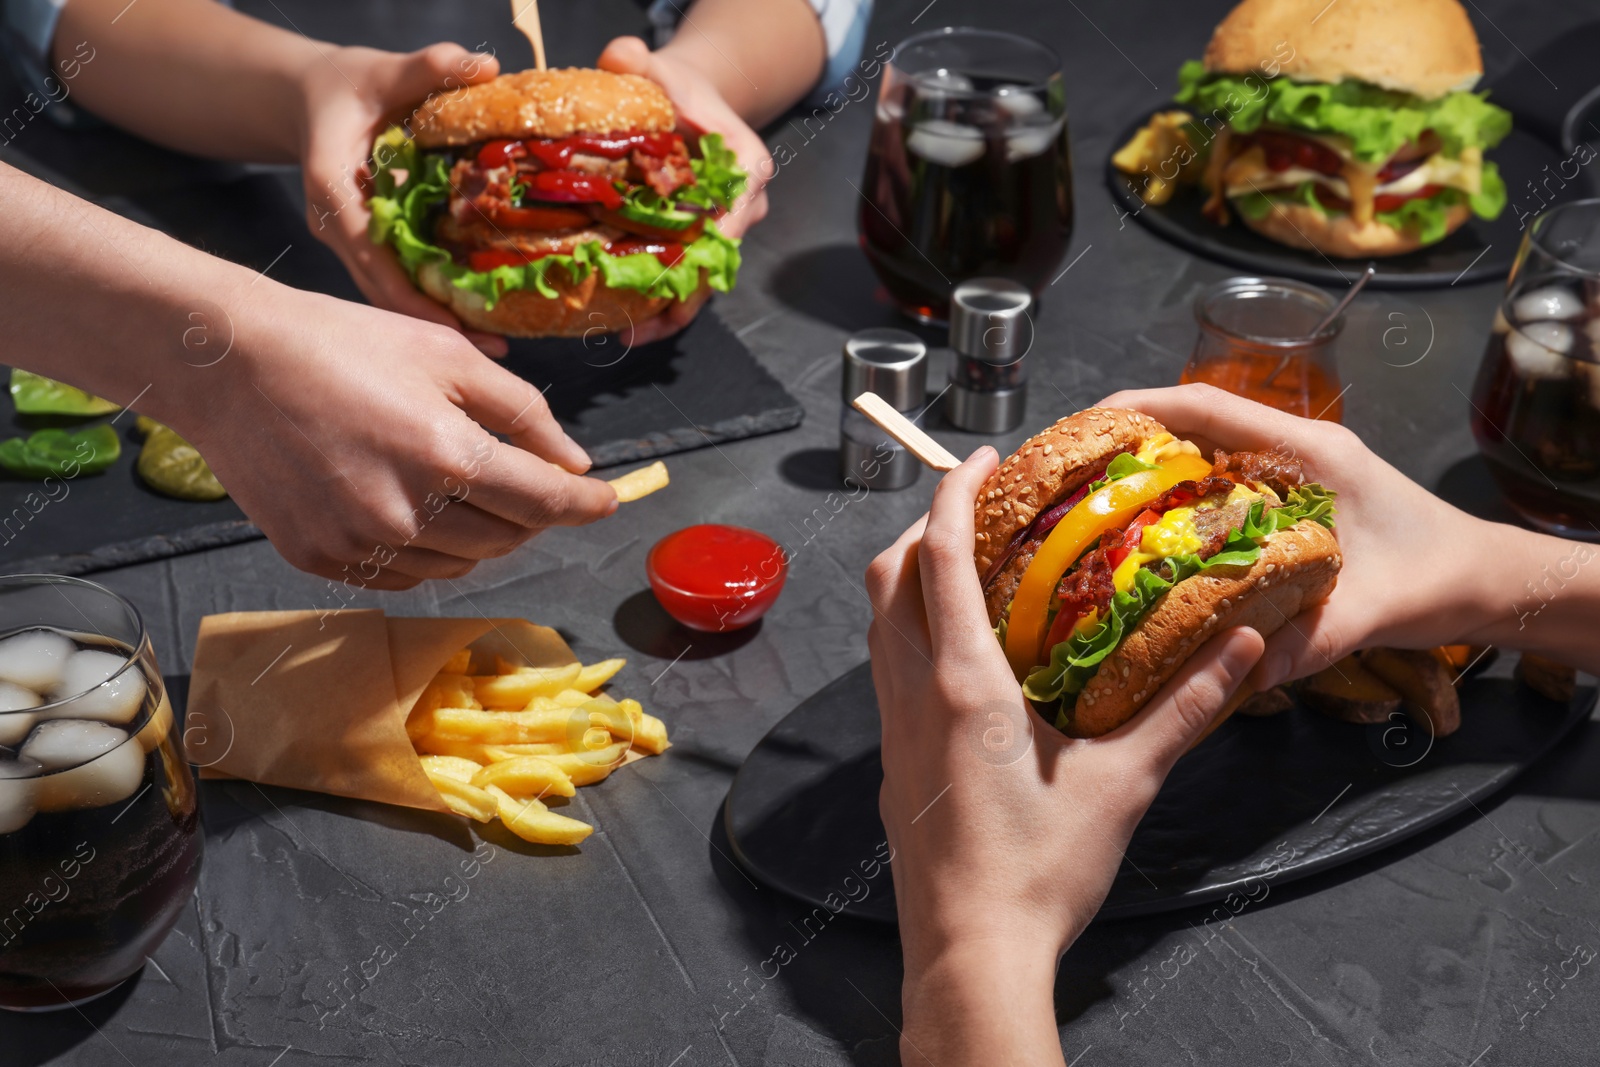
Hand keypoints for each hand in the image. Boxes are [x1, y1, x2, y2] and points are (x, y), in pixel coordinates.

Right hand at [172, 284, 615, 588]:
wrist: (228, 364)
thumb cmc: (343, 343)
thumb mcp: (448, 355)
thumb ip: (524, 412)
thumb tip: (575, 463)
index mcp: (448, 456)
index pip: (545, 503)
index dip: (586, 505)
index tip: (608, 500)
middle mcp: (408, 513)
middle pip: (507, 538)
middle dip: (532, 513)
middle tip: (529, 480)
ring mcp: (360, 544)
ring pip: (460, 563)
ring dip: (481, 534)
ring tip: (465, 488)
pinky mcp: (321, 560)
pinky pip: (405, 574)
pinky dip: (429, 551)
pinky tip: (415, 509)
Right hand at [296, 43, 510, 357]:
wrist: (310, 98)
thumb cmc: (346, 85)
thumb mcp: (384, 70)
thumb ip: (430, 68)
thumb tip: (483, 67)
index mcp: (332, 189)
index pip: (369, 253)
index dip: (408, 293)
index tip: (451, 324)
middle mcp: (336, 226)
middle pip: (381, 289)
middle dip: (432, 323)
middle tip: (491, 353)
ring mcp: (349, 242)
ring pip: (388, 294)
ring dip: (435, 321)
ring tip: (491, 348)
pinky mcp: (366, 246)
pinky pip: (396, 282)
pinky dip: (430, 301)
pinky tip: (474, 319)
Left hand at [599, 36, 772, 346]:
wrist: (686, 102)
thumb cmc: (677, 87)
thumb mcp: (659, 67)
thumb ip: (637, 60)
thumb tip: (619, 58)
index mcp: (747, 166)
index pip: (737, 209)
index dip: (712, 245)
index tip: (682, 274)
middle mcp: (744, 207)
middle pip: (719, 260)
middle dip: (684, 296)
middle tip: (641, 323)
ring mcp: (723, 231)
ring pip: (703, 280)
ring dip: (669, 311)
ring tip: (628, 333)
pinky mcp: (699, 245)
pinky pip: (686, 280)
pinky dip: (660, 302)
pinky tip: (625, 323)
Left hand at [866, 446, 1262, 1064]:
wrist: (971, 953)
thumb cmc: (1040, 870)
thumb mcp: (1124, 783)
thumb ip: (1184, 708)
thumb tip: (1245, 643)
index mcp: (962, 681)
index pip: (937, 557)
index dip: (952, 495)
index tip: (980, 459)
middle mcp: (911, 691)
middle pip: (888, 577)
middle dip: (921, 528)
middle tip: (977, 512)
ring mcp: (890, 729)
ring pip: (878, 625)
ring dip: (909, 581)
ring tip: (969, 571)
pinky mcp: (891, 763)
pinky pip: (885, 671)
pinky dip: (910, 634)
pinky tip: (962, 659)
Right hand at [1096, 384, 1513, 688]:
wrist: (1485, 582)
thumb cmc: (1437, 577)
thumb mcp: (1372, 611)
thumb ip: (1308, 641)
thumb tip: (1235, 676)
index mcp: (1309, 453)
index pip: (1211, 408)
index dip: (1144, 406)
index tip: (1090, 422)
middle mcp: (1292, 453)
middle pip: (1195, 424)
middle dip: (1130, 439)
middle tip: (1072, 471)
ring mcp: (1288, 474)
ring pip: (1203, 454)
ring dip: (1149, 469)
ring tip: (1091, 501)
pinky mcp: (1287, 502)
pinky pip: (1218, 487)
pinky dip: (1177, 500)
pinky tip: (1145, 537)